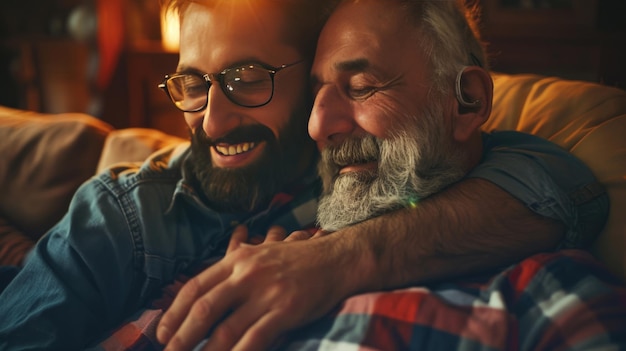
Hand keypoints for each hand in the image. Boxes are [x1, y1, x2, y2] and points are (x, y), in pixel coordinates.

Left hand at [157, 226, 345, 350]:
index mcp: (237, 260)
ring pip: (227, 329)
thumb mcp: (258, 256)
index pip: (195, 287)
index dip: (174, 313)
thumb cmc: (295, 260)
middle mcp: (248, 274)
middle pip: (204, 308)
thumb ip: (231, 273)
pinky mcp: (286, 310)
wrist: (335, 258)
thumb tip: (203, 300)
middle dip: (182, 336)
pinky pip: (256, 338)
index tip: (161, 333)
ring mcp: (267, 293)